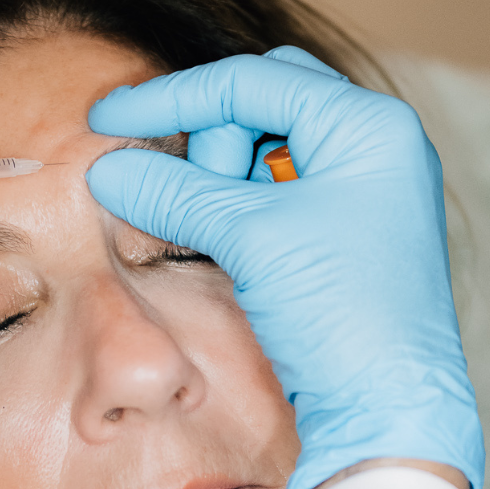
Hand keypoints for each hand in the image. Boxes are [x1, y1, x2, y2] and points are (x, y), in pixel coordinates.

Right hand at [84, 46, 483, 488]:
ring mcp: (354, 192)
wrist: (384, 407)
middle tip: (174, 187)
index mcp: (366, 126)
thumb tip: (107, 170)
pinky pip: (265, 197)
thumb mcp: (250, 237)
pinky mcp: (333, 235)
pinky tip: (200, 233)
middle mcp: (368, 147)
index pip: (251, 81)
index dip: (170, 97)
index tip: (105, 118)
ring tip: (185, 219)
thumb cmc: (342, 313)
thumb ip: (173, 192)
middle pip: (259, 104)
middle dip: (202, 138)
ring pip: (257, 152)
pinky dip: (225, 207)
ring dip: (209, 177)